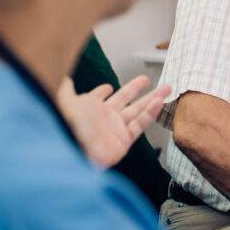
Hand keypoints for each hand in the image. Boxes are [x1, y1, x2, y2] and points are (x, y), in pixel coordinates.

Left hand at [56, 75, 170, 167]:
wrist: (72, 152)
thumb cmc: (67, 127)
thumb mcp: (64, 102)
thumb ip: (66, 89)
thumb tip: (63, 77)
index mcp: (89, 108)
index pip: (99, 96)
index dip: (103, 91)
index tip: (109, 87)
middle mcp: (103, 118)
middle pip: (124, 99)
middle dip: (136, 88)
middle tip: (147, 79)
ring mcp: (115, 129)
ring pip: (137, 110)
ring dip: (151, 99)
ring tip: (165, 89)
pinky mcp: (123, 141)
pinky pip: (140, 125)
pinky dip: (151, 114)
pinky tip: (159, 102)